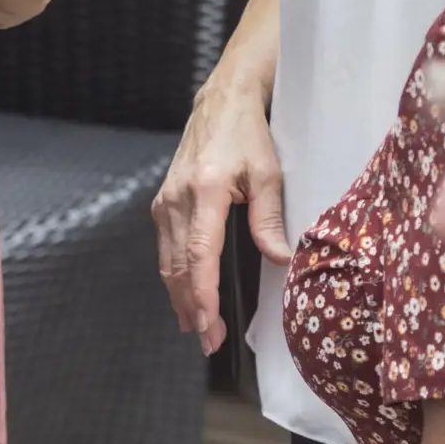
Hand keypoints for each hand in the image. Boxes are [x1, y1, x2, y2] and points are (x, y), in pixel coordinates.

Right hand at [151, 70, 286, 354]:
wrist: (222, 103)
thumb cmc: (247, 134)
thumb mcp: (268, 172)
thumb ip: (269, 217)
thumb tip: (280, 258)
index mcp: (205, 191)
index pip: (199, 256)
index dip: (203, 295)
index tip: (209, 324)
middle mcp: (178, 199)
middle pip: (178, 267)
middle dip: (192, 307)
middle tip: (209, 341)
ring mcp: (166, 201)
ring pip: (168, 261)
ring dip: (181, 297)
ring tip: (198, 328)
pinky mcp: (164, 202)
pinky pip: (166, 248)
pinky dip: (175, 276)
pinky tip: (185, 295)